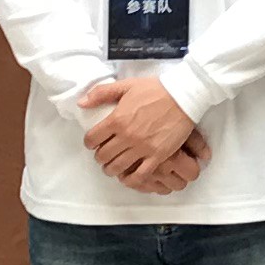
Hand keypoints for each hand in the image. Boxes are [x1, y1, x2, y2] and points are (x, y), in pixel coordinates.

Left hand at [78, 74, 205, 187]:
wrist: (184, 96)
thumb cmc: (156, 89)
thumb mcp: (126, 85)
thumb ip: (101, 93)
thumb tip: (81, 103)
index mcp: (117, 119)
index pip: (92, 139)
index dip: (89, 142)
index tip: (93, 142)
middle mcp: (127, 136)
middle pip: (103, 155)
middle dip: (100, 157)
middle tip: (104, 154)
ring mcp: (142, 148)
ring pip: (117, 167)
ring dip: (111, 169)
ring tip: (113, 166)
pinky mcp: (157, 156)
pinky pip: (139, 175)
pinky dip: (130, 179)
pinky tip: (129, 176)